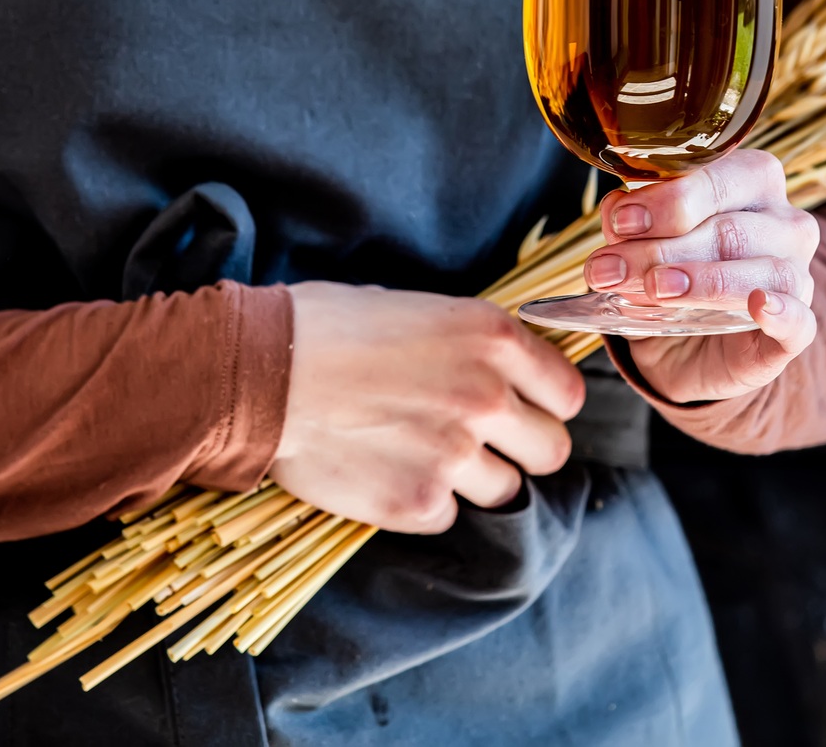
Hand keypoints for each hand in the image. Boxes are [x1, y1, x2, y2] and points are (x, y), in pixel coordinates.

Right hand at [271, 282, 584, 533]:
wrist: (258, 373)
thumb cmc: (328, 328)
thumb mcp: (422, 309)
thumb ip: (475, 346)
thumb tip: (507, 373)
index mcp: (493, 338)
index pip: (567, 394)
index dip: (545, 405)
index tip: (522, 409)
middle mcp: (486, 396)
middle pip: (553, 451)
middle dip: (523, 450)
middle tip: (483, 443)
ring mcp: (455, 453)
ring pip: (506, 491)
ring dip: (473, 480)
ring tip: (423, 455)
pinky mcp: (417, 501)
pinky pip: (449, 517)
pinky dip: (425, 503)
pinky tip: (388, 473)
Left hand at [583, 149, 819, 403]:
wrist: (687, 349)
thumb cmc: (671, 279)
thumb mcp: (641, 247)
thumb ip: (630, 226)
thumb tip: (617, 210)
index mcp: (750, 183)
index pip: (718, 177)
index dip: (668, 198)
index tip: (621, 222)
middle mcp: (784, 223)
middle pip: (731, 228)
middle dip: (664, 248)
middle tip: (611, 269)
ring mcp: (797, 277)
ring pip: (765, 271)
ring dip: (704, 280)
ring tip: (655, 290)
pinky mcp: (797, 331)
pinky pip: (801, 319)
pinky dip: (783, 312)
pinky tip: (760, 306)